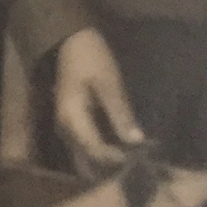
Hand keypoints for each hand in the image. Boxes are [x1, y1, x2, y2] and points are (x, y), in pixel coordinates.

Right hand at [53, 27, 145, 178]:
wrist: (70, 39)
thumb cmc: (89, 57)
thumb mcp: (108, 82)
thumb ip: (120, 112)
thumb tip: (137, 141)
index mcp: (72, 119)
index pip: (95, 151)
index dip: (117, 160)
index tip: (140, 160)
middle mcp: (66, 128)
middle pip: (87, 160)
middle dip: (110, 168)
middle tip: (136, 167)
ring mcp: (68, 126)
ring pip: (86, 156)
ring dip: (106, 161)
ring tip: (131, 161)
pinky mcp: (74, 122)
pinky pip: (87, 145)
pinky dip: (102, 150)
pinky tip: (120, 148)